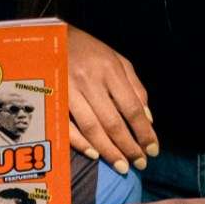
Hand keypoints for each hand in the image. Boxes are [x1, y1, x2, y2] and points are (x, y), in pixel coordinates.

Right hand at [66, 26, 156, 174]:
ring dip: (108, 151)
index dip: (144, 131)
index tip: (153, 150)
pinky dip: (81, 143)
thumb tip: (147, 119)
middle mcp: (89, 80)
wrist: (51, 37)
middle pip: (112, 121)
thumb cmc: (89, 51)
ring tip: (122, 166)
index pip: (131, 107)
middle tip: (140, 164)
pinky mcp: (52, 98)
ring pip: (91, 127)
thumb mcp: (118, 60)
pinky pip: (67, 126)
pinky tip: (95, 154)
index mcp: (109, 69)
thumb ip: (135, 88)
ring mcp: (68, 90)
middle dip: (128, 146)